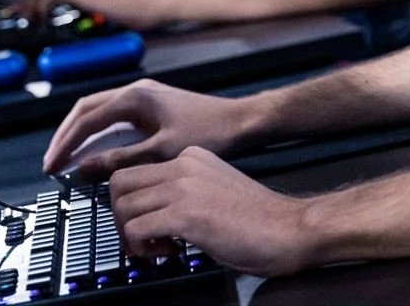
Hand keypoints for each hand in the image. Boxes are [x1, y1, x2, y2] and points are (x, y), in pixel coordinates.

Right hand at [42, 79, 255, 180]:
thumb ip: (121, 160)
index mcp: (134, 98)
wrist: (240, 122)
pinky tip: (96, 149)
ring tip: (67, 157)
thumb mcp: (161, 152)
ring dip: (80, 133)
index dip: (66, 144)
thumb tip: (85, 168)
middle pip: (85, 109)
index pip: (86, 120)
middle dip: (66, 136)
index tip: (52, 166)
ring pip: (97, 110)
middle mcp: (135, 91)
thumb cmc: (209, 133)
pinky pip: (113, 115)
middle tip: (52, 162)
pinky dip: (98, 131)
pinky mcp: (151, 104)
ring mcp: (143, 95)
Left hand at [111, 147, 314, 277]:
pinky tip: (169, 252)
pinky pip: (136, 229)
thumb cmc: (260, 219)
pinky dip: (141, 248)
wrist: (290, 228)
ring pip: (122, 206)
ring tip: (157, 248)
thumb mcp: (215, 189)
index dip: (133, 202)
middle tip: (139, 238)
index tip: (145, 224)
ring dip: (130, 234)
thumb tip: (155, 213)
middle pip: (119, 183)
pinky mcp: (186, 214)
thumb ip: (186, 192)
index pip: (136, 170)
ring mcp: (183, 188)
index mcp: (190, 157)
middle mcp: (183, 166)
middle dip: (120, 216)